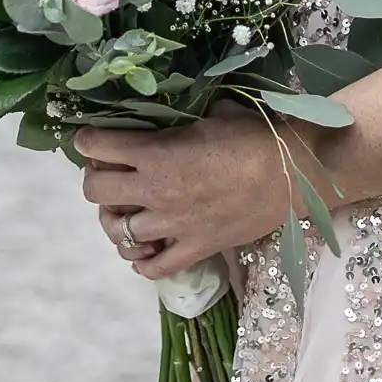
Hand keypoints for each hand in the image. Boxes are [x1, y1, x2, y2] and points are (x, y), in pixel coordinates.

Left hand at [74, 101, 311, 279]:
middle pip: (96, 192)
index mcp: (156, 153)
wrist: (292, 174)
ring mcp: (173, 225)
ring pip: (119, 234)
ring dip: (117, 221)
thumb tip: (174, 114)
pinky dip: (143, 262)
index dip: (88, 139)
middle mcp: (156, 191)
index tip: (92, 137)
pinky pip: (153, 268)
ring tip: (128, 212)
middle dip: (95, 180)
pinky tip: (148, 249)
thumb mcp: (214, 112)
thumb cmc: (255, 135)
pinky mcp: (194, 249)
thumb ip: (182, 118)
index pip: (97, 145)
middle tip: (110, 173)